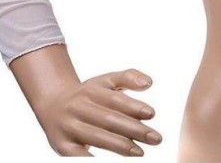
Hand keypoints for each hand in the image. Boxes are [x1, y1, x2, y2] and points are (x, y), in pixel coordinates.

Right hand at [35, 68, 161, 156]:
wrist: (52, 104)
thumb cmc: (88, 94)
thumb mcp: (106, 80)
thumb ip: (128, 77)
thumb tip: (149, 83)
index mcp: (92, 90)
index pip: (115, 99)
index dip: (133, 106)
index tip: (151, 114)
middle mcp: (79, 107)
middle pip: (109, 119)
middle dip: (134, 130)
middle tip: (156, 138)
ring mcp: (69, 127)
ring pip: (97, 137)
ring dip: (120, 146)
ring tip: (140, 152)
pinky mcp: (61, 146)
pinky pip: (78, 156)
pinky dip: (92, 160)